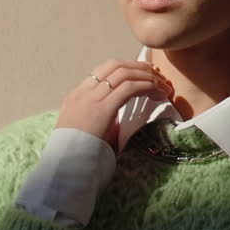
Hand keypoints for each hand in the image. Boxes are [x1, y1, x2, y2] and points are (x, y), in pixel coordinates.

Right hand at [56, 60, 172, 147]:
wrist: (65, 164)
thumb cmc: (76, 153)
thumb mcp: (83, 130)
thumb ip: (97, 119)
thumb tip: (115, 120)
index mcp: (76, 96)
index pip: (103, 70)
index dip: (126, 67)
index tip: (142, 73)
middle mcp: (83, 93)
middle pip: (115, 65)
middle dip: (139, 67)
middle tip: (156, 74)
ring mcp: (91, 99)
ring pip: (124, 74)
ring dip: (148, 77)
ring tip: (163, 86)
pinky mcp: (103, 109)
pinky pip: (129, 88)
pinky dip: (147, 86)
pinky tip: (158, 94)